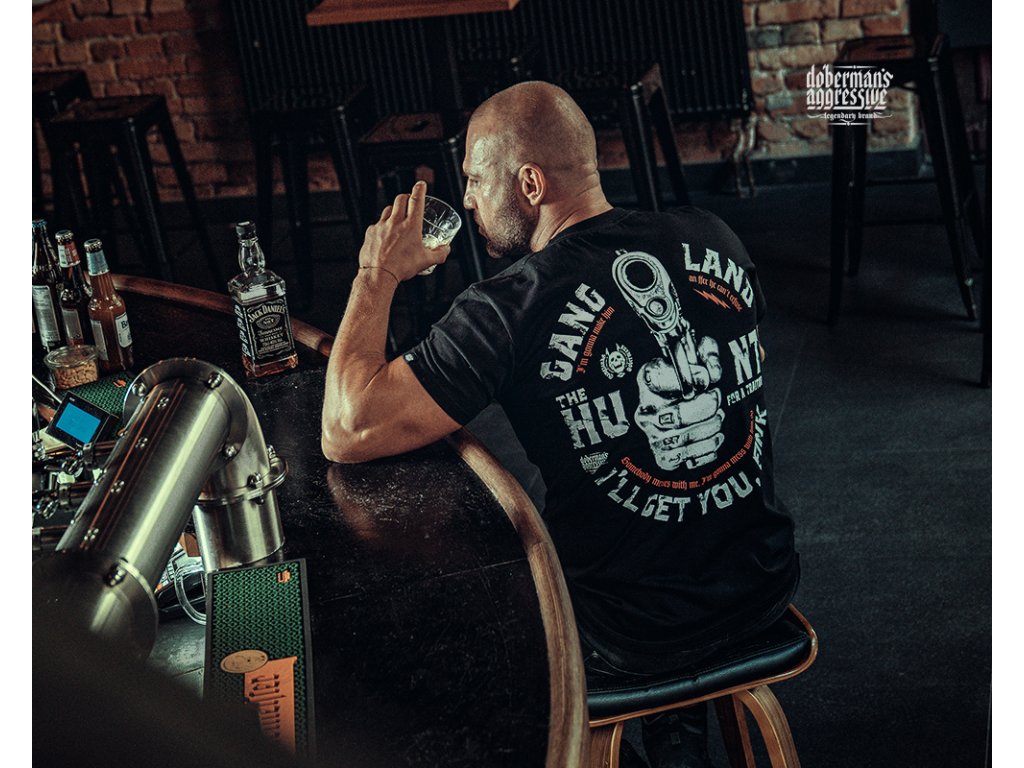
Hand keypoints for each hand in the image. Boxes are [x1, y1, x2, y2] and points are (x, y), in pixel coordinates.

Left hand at [358, 181, 449, 281]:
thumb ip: (439, 254)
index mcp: (411, 226)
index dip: (419, 190)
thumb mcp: (426, 261)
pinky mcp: (371, 232)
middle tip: (409, 200)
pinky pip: (377, 224)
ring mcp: (381, 226)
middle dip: (406, 196)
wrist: (379, 274)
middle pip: (400, 199)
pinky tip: (385, 234)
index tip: (420, 184)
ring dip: (394, 210)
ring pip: (388, 209)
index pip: (416, 200)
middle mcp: (396, 222)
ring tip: (397, 217)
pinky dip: (383, 226)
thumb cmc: (402, 267)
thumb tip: (446, 249)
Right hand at [634, 336, 724, 470]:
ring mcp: (653, 435)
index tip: (706, 380)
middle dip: (704, 408)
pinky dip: (705, 449)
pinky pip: (684, 459)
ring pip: (681, 439)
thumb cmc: (693, 383)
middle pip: (675, 415)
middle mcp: (646, 409)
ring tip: (718, 419)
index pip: (657, 378)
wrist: (689, 415)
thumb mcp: (700, 360)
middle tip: (717, 399)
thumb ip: (709, 355)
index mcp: (649, 380)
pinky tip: (716, 438)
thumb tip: (723, 368)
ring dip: (708, 428)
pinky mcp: (663, 456)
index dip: (687, 381)